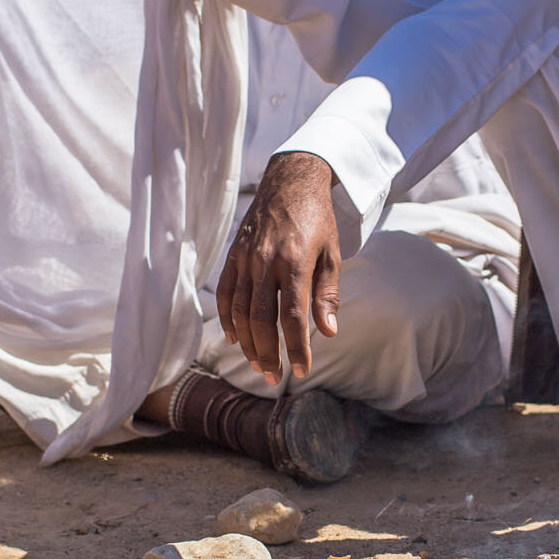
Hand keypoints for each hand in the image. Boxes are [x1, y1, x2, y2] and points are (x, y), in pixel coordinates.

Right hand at [217, 151, 342, 383]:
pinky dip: (227, 320)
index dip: (296, 347)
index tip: (302, 370)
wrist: (290, 180)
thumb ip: (327, 295)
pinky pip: (226, 294)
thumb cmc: (317, 219)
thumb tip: (327, 332)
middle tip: (273, 377)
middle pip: (261, 320)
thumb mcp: (332, 254)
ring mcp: (246, 259)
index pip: (292, 316)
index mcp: (295, 262)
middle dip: (267, 353)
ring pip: (239, 311)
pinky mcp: (234, 255)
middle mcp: (266, 262)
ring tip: (257, 364)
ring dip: (246, 343)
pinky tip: (235, 338)